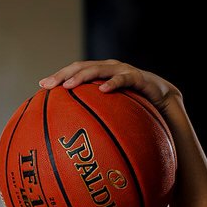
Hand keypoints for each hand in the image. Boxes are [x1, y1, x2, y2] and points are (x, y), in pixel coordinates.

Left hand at [38, 59, 178, 110]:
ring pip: (98, 69)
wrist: (165, 100)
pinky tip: (103, 90)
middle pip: (81, 66)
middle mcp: (108, 68)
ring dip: (83, 76)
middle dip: (64, 74)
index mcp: (99, 74)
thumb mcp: (112, 112)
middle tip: (49, 85)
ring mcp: (122, 70)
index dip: (58, 76)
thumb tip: (74, 139)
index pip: (74, 71)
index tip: (41, 85)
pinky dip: (113, 83)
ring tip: (69, 85)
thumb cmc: (135, 107)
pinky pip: (124, 79)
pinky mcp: (137, 76)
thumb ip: (96, 117)